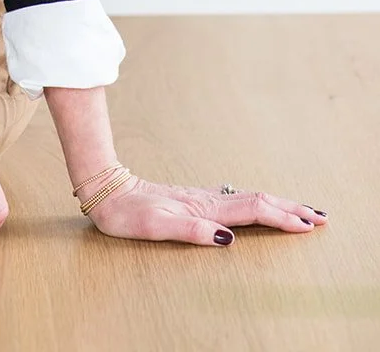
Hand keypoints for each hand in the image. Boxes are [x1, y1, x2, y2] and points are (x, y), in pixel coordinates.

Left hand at [83, 173, 329, 245]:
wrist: (108, 190)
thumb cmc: (128, 213)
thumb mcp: (155, 226)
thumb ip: (190, 231)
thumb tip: (227, 239)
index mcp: (203, 207)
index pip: (252, 210)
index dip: (282, 218)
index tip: (307, 226)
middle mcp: (208, 199)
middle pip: (258, 200)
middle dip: (291, 208)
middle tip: (320, 217)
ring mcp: (203, 197)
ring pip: (249, 198)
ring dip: (278, 204)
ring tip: (301, 211)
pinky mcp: (196, 200)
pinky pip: (237, 200)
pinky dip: (258, 203)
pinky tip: (261, 206)